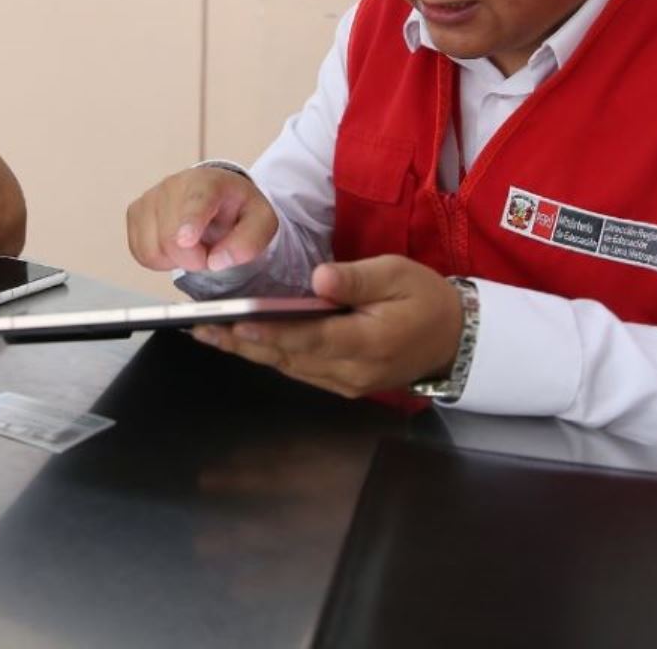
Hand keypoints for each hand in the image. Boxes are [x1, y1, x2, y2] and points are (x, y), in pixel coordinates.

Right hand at [125, 167, 278, 272]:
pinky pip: (141, 252)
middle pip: (171, 238)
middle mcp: (174, 184)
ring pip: (152, 249)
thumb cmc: (238, 209)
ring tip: (192, 246)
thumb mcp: (261, 223)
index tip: (186, 240)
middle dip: (193, 259)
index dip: (189, 222)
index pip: (196, 202)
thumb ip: (248, 242)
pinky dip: (160, 259)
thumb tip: (217, 261)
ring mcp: (150, 197)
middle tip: (210, 253)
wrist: (216, 196)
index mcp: (208, 182)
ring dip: (175, 260)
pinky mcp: (135, 212)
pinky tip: (174, 247)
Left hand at [190, 256, 462, 397]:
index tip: (236, 323)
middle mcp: (354, 370)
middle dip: (243, 344)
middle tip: (203, 329)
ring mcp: (347, 382)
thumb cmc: (425, 299)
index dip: (270, 332)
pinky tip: (242, 343)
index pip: (311, 338)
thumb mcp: (398, 273)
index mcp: (370, 341)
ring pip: (289, 368)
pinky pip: (299, 371)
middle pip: (290, 357)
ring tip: (210, 334)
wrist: (454, 338)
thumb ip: (358, 279)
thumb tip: (321, 278)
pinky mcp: (342, 383)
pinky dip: (269, 356)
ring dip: (248, 352)